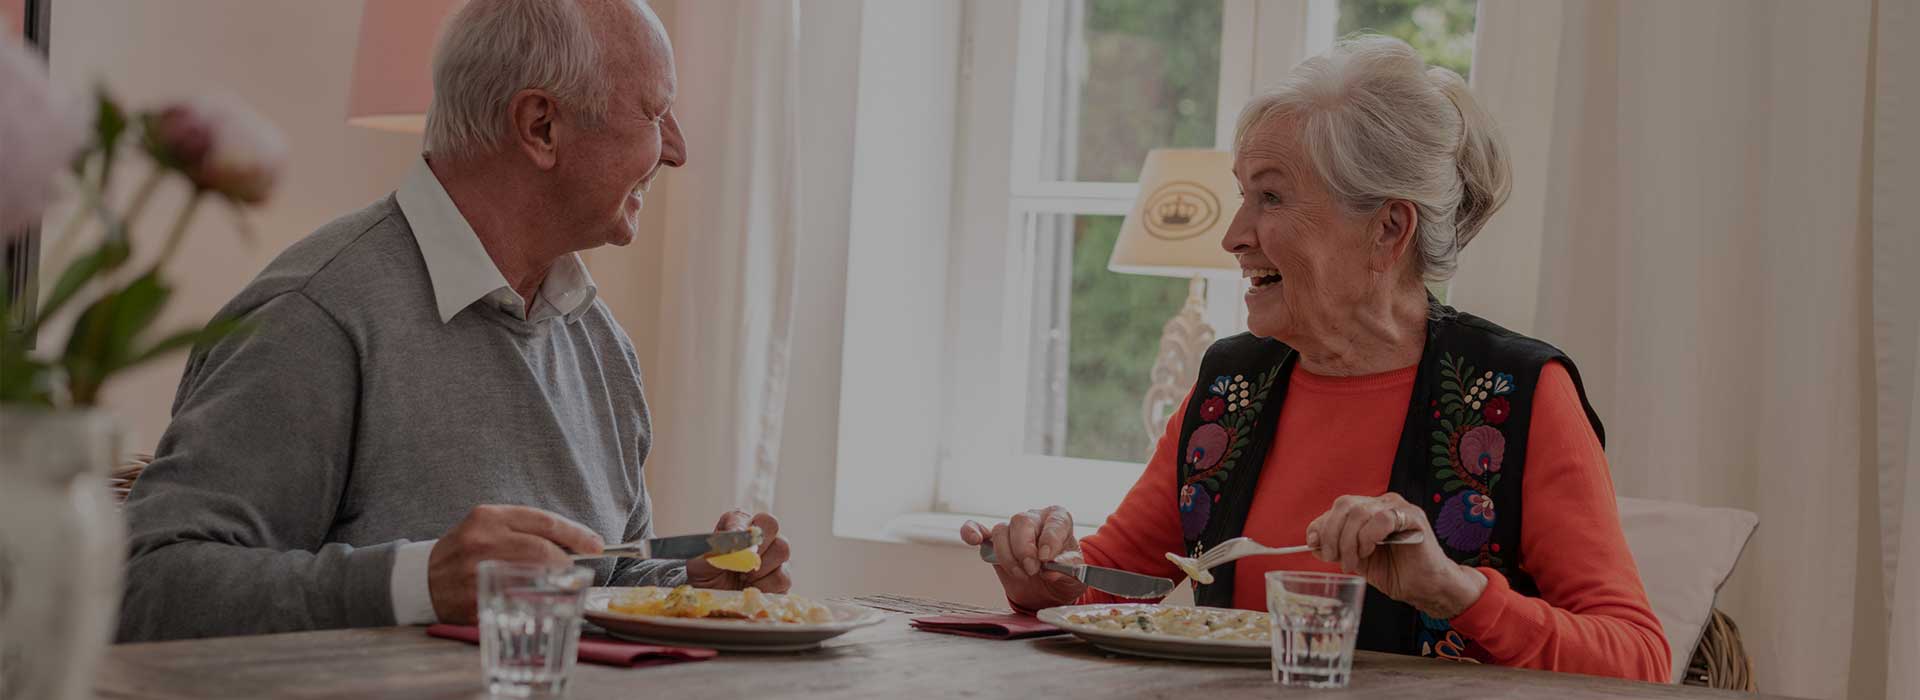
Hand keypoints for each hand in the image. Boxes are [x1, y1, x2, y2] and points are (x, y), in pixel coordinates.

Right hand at [428, 505, 604, 623]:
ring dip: (555, 581)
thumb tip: (574, 543)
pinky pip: (517, 600)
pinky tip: (539, 598)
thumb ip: (525, 530)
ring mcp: (477, 571)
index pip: (544, 522)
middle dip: (567, 561)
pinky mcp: (475, 599)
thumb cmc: (466, 550)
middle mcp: (482, 540)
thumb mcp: (488, 527)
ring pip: (534, 576)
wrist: (422, 578)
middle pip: (542, 550)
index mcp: (489, 517)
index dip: (576, 534)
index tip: (596, 544)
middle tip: (575, 569)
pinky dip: (536, 599)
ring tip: (557, 582)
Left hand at [685, 511, 791, 591]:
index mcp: (739, 524)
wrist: (705, 597)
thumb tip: (740, 548)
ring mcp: (773, 557)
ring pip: (782, 549)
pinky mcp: (781, 580)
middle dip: (756, 546)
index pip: (749, 514)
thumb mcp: (700, 560)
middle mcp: (759, 536)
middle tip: (741, 564)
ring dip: (761, 567)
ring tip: (742, 577)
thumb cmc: (702, 574)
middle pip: (772, 525)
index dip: (743, 530)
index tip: (732, 546)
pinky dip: (765, 586)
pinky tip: (751, 588)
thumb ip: (718, 550)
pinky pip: (783, 578)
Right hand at [959, 506, 1084, 611]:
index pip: (1054, 522)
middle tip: (1032, 569)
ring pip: (1001, 530)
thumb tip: (1053, 570)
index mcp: (1059, 520)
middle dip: (1024, 548)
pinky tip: (973, 539)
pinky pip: (977, 529)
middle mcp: (1035, 518)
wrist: (1048, 590)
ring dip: (1008, 555)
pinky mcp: (993, 541)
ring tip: (1021, 574)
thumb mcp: (1076, 577)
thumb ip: (1069, 571)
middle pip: (1022, 521)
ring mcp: (1012, 528)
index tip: (1046, 558)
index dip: (1049, 539)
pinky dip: (971, 532)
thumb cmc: (1064, 576)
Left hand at [1304, 493, 1486, 618]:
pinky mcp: (1413, 517)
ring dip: (1349, 541)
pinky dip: (1368, 537)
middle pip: (1345, 505)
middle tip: (1334, 558)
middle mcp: (1382, 503)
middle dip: (1332, 534)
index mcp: (1368, 510)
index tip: (1313, 544)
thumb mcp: (1357, 560)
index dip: (1321, 524)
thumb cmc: (1395, 573)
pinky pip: (1382, 519)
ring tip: (1353, 562)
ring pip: (1360, 512)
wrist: (1425, 588)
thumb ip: (1337, 548)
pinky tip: (1370, 551)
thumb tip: (1313, 542)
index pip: (1338, 508)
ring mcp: (1398, 507)